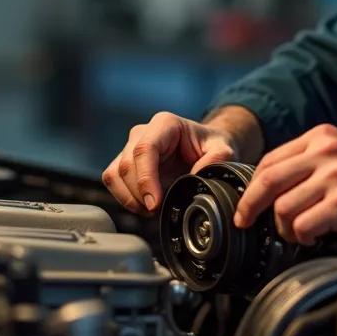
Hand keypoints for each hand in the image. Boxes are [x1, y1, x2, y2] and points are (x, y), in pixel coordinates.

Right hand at [102, 112, 244, 214]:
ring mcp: (130, 146)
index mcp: (164, 124)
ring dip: (129, 198)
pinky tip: (144, 206)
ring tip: (151, 210)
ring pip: (115, 174)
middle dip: (139, 194)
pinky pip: (113, 181)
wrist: (203, 148)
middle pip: (127, 165)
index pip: (144, 149)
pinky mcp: (124, 162)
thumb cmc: (210, 146)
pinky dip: (125, 198)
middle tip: (157, 211)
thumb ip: (217, 159)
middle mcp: (143, 132)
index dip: (145, 178)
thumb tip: (195, 176)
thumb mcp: (223, 149)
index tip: (154, 203)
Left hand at [233, 124, 336, 251]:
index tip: (246, 205)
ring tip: (301, 233)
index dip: (252, 186)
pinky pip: (302, 226)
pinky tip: (316, 238)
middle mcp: (327, 152)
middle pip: (268, 179)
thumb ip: (312, 162)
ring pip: (283, 207)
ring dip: (286, 228)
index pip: (271, 159)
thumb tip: (272, 184)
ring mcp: (336, 177)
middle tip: (247, 222)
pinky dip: (303, 237)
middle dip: (251, 206)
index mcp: (323, 137)